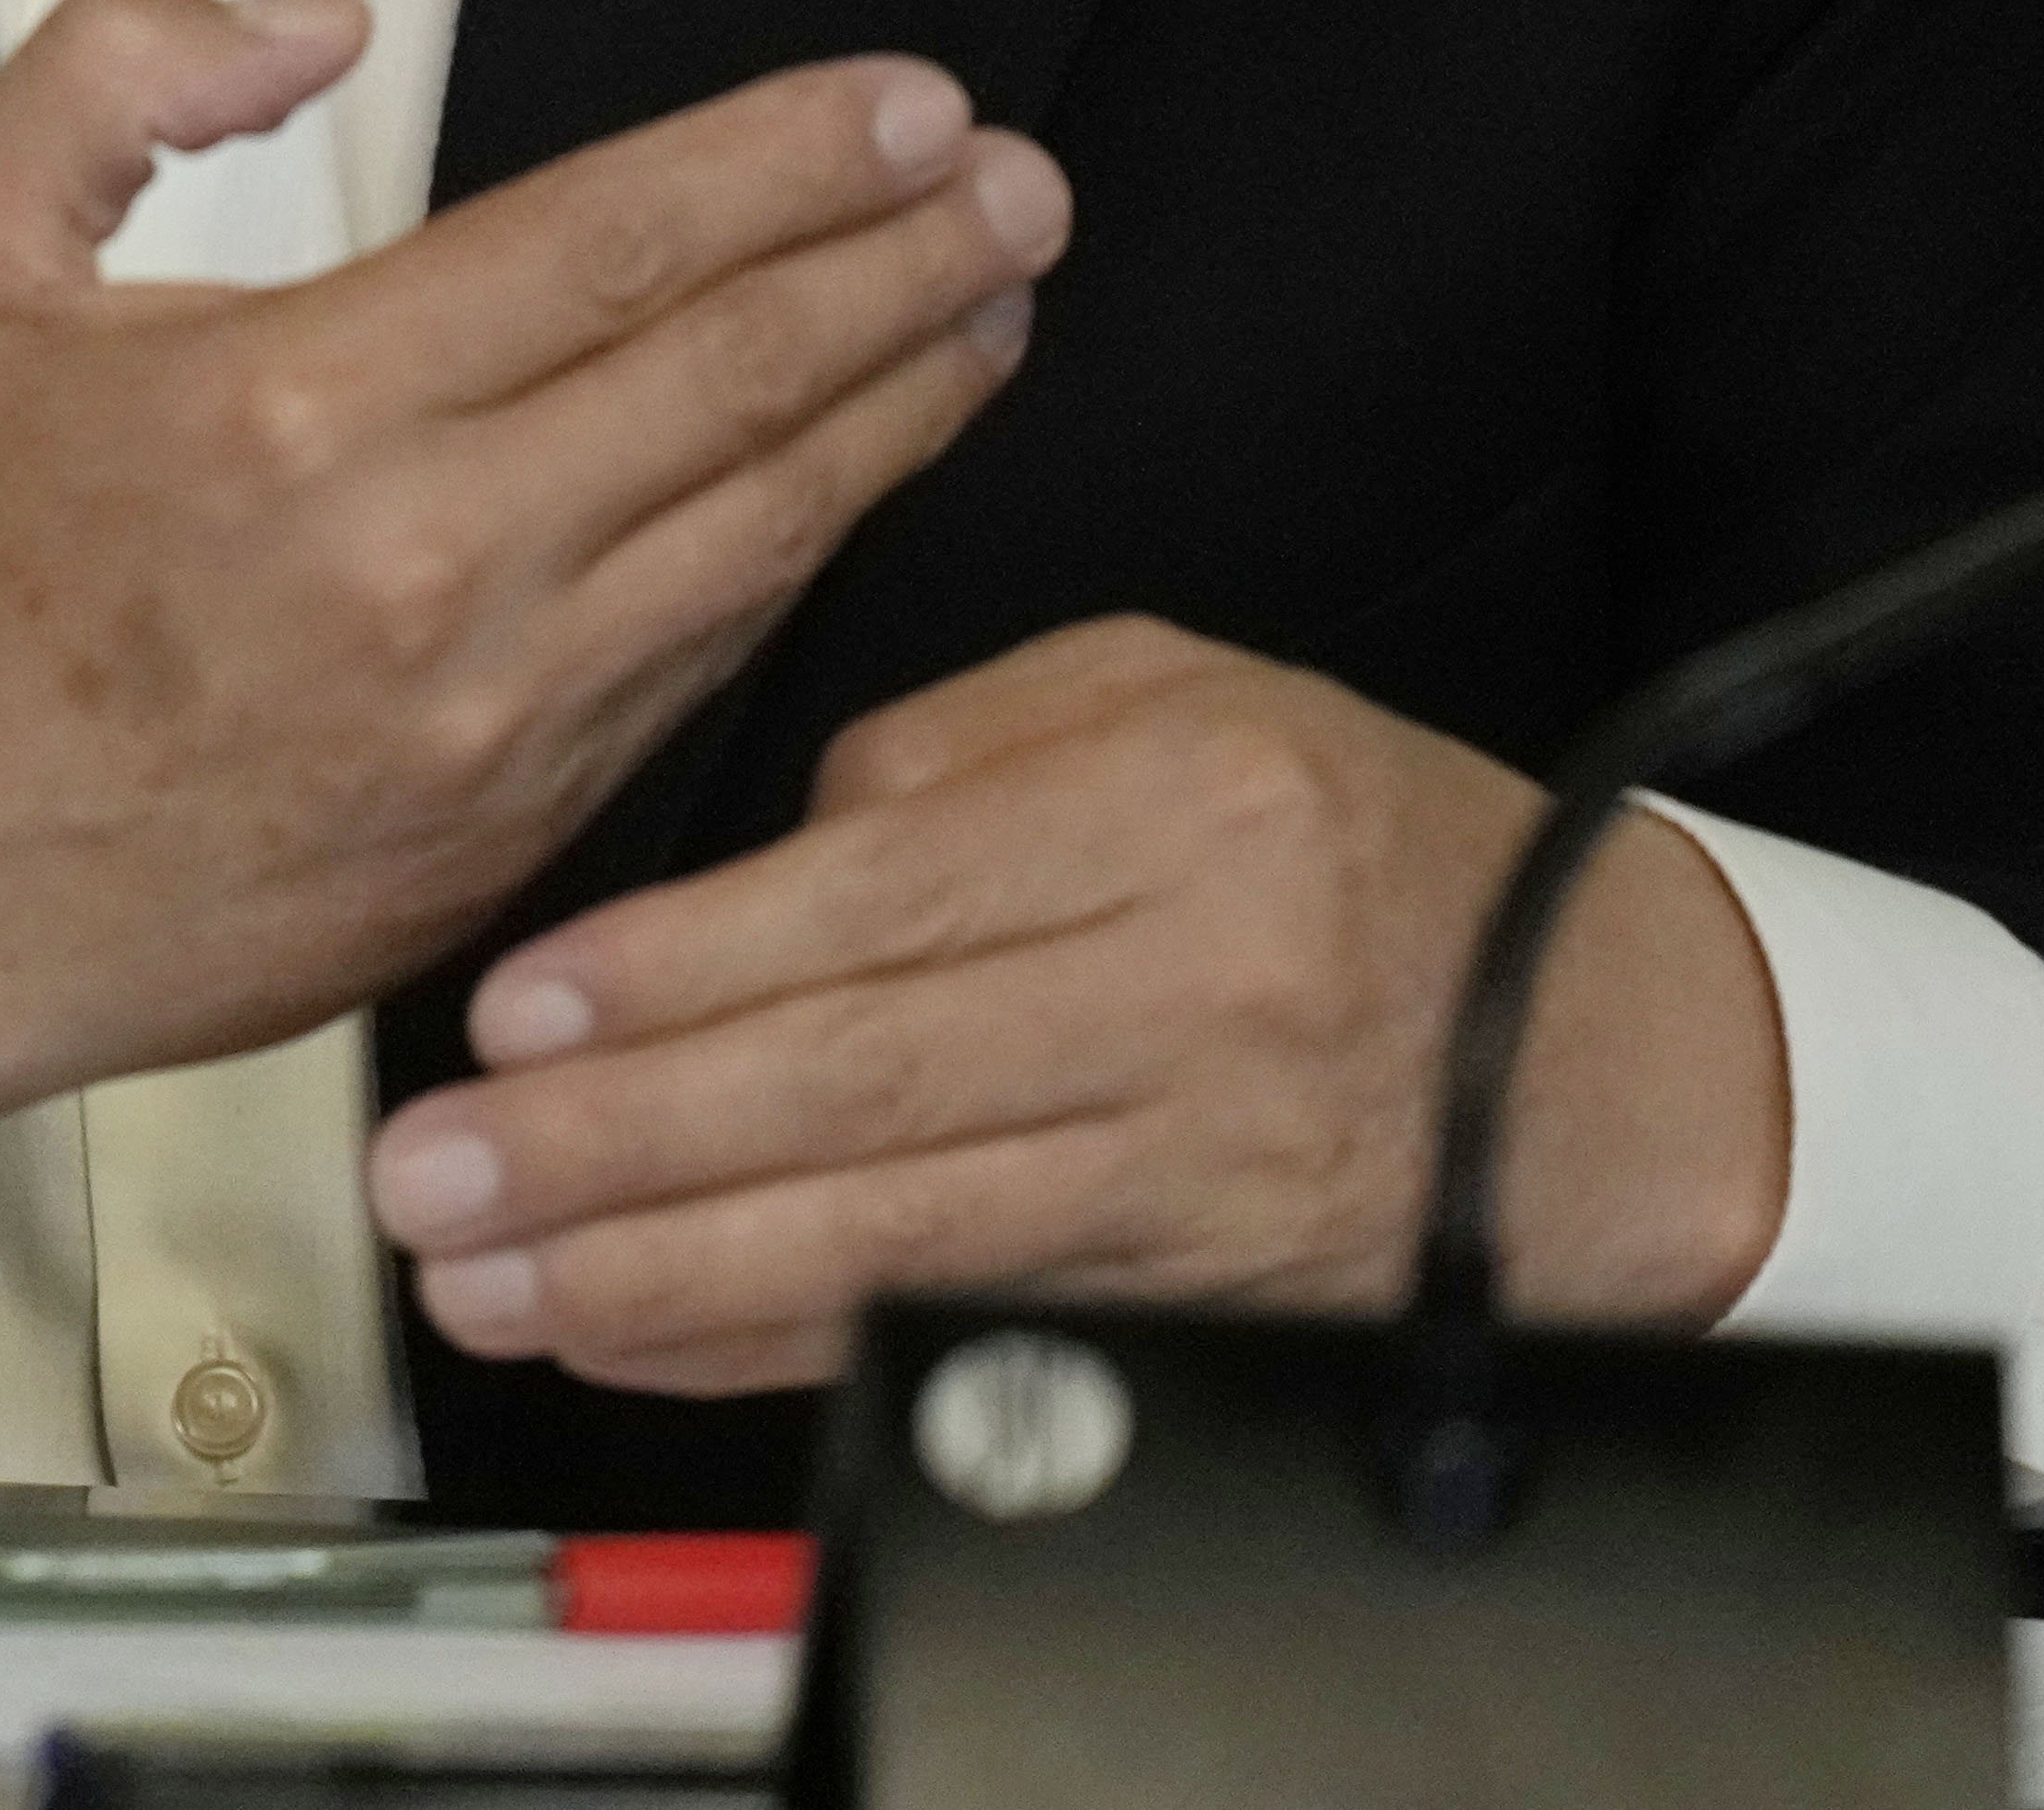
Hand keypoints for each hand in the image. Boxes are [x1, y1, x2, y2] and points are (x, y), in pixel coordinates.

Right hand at [0, 0, 1065, 1173]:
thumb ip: (112, 85)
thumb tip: (315, 26)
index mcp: (292, 399)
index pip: (610, 244)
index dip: (785, 163)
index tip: (911, 102)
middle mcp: (426, 559)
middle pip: (731, 377)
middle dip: (903, 263)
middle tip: (1024, 183)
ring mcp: (489, 716)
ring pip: (758, 528)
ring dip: (900, 405)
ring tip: (998, 307)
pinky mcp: (512, 828)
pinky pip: (703, 662)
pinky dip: (808, 553)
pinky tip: (866, 476)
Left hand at [364, 617, 1793, 1395]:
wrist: (1606, 1045)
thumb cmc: (1348, 840)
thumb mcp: (1174, 696)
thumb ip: (957, 746)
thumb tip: (777, 843)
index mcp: (1175, 805)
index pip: (877, 901)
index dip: (678, 972)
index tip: (513, 1017)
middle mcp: (1194, 992)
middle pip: (859, 1084)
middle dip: (617, 1145)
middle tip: (437, 1174)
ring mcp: (1201, 1164)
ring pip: (892, 1232)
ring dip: (662, 1272)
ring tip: (490, 1278)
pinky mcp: (1199, 1294)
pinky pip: (952, 1322)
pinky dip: (779, 1347)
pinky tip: (639, 1341)